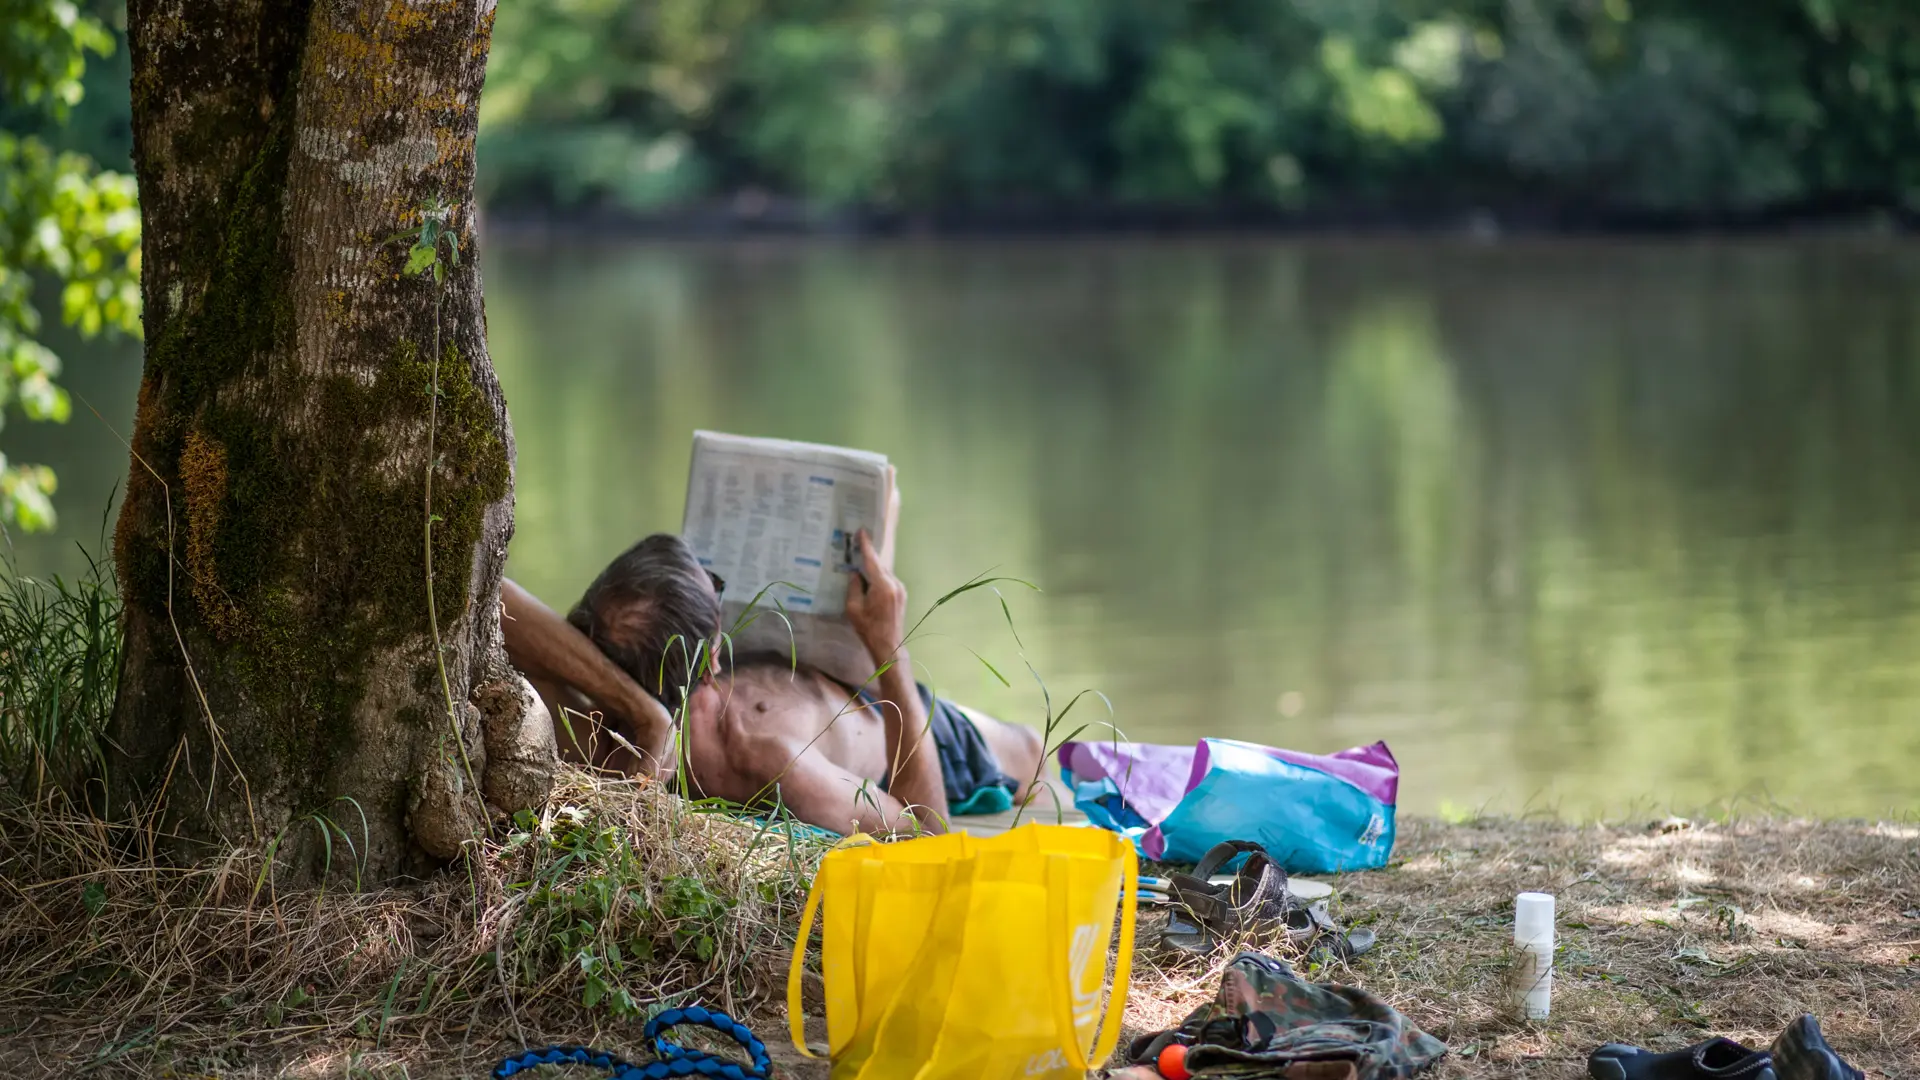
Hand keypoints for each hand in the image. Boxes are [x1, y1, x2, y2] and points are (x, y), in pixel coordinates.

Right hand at [845, 528, 906, 667]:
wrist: (888, 646)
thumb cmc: (868, 629)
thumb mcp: (853, 608)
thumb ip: (853, 587)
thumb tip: (855, 573)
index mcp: (882, 586)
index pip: (872, 560)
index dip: (866, 545)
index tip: (861, 531)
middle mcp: (895, 583)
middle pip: (879, 565)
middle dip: (868, 556)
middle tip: (857, 545)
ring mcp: (901, 589)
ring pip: (884, 572)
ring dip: (873, 569)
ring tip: (860, 565)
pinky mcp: (902, 595)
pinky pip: (888, 580)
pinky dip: (879, 578)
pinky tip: (869, 581)